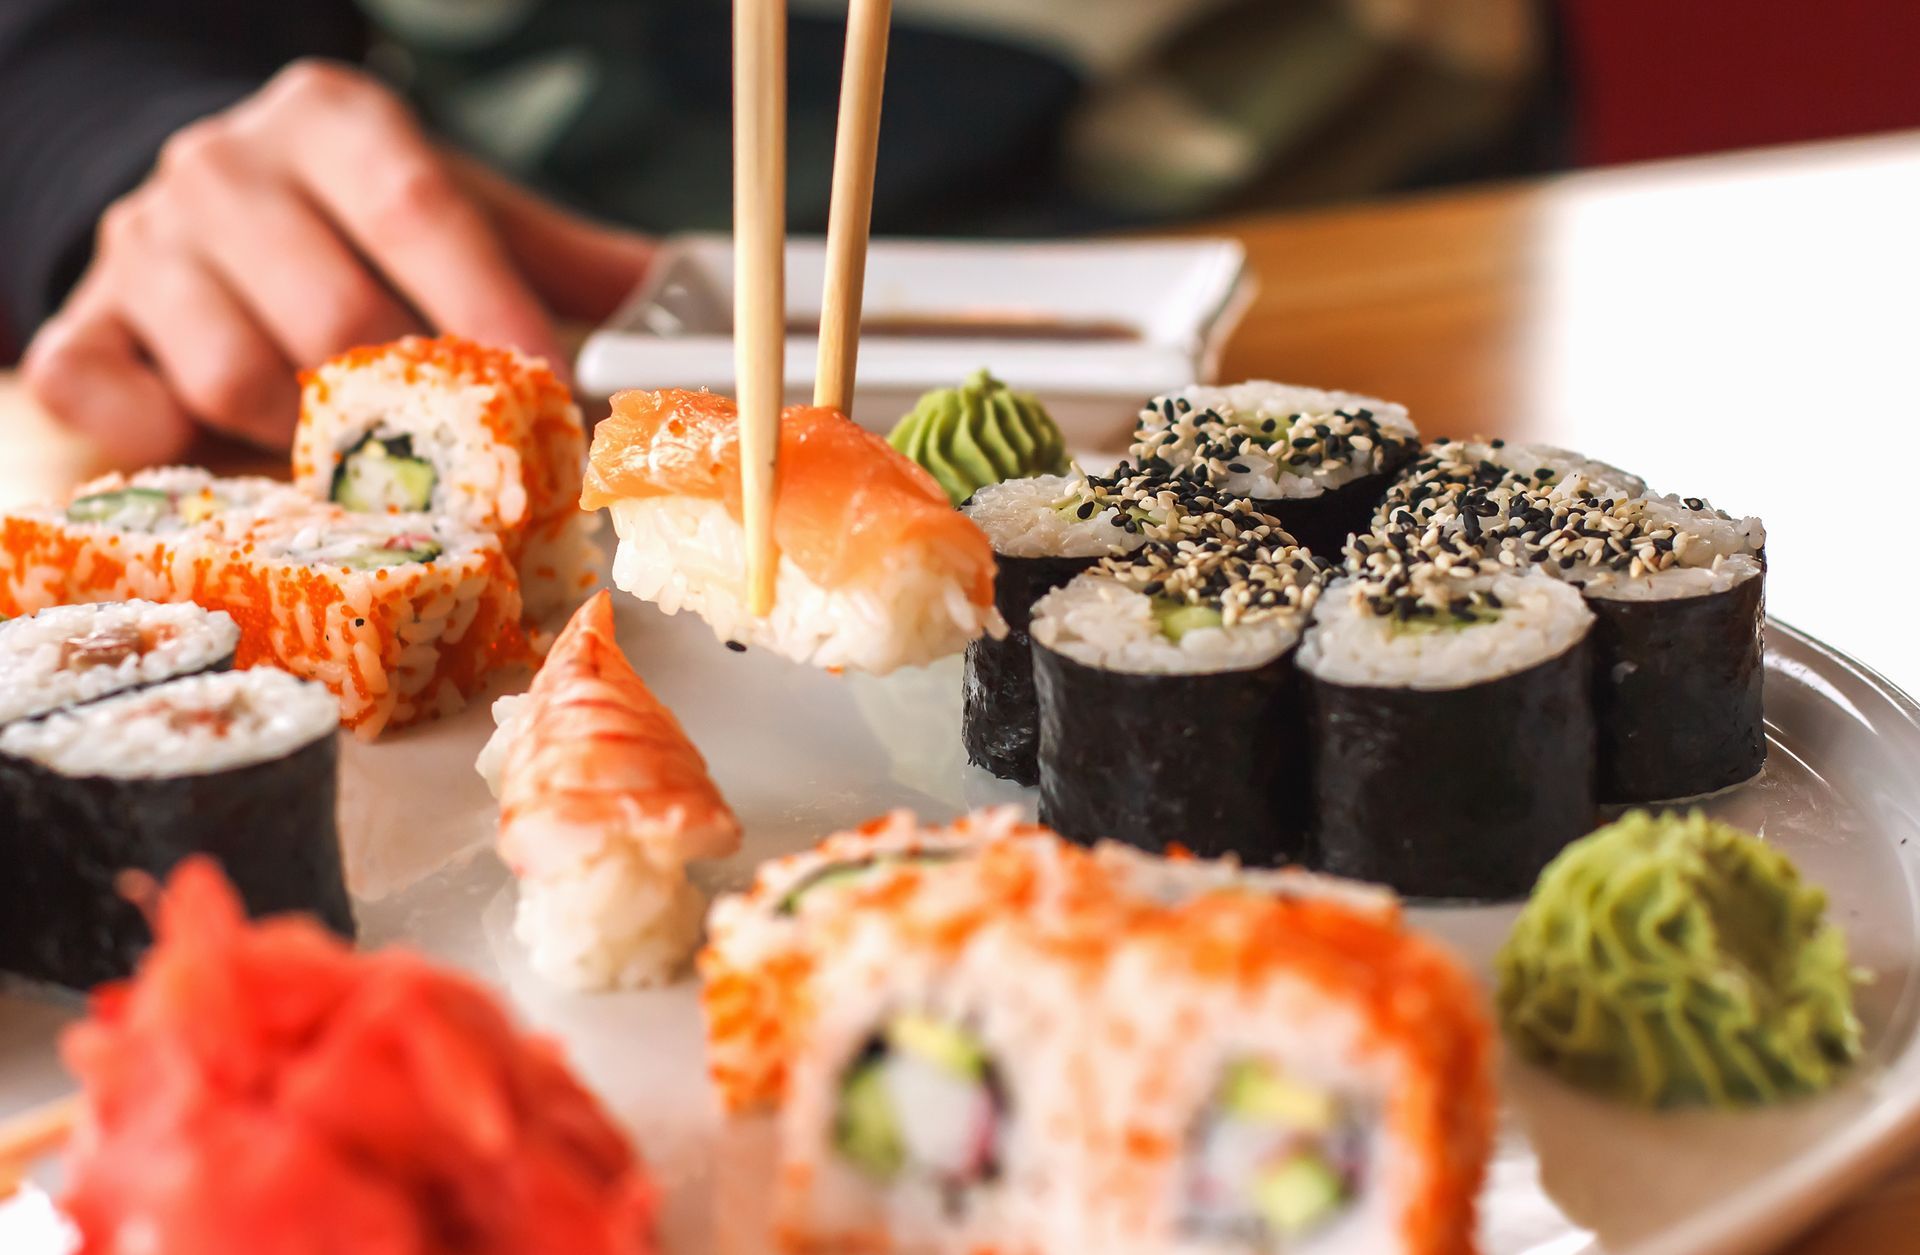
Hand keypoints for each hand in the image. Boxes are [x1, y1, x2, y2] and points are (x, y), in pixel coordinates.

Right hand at [22, 59, 653, 463]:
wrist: (210, 204)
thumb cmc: (355, 221)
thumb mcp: (457, 207)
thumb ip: (557, 257)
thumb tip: (673, 301)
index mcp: (335, 123)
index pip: (422, 211)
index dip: (488, 306)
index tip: (546, 384)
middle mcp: (227, 170)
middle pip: (336, 314)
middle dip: (415, 408)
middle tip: (469, 464)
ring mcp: (141, 248)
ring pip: (236, 377)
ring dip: (310, 440)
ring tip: (349, 448)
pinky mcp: (80, 325)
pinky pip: (107, 402)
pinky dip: (167, 442)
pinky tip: (215, 442)